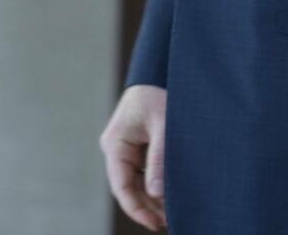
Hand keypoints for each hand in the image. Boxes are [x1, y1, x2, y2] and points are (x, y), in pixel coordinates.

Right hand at [101, 84, 168, 229]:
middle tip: (169, 222)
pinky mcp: (139, 145)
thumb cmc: (160, 92)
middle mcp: (117, 148)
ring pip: (138, 181)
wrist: (162, 67)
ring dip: (153, 196)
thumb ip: (159, 159)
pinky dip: (156, 183)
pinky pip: (145, 170)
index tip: (155, 223)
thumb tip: (155, 194)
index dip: (137, 208)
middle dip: (148, 206)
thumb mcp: (164, 125)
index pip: (122, 185)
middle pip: (129, 187)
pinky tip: (170, 194)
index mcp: (115, 143)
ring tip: (173, 212)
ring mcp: (127, 147)